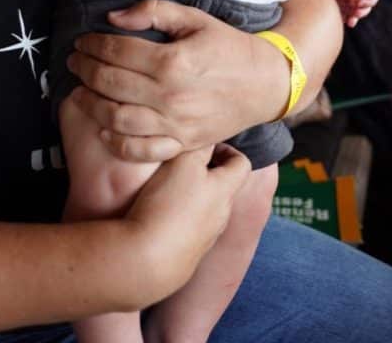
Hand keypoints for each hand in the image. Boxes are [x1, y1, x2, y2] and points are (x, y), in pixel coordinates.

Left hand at [67, 0, 278, 161]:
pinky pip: (140, 150)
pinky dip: (115, 141)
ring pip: (116, 119)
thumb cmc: (228, 46)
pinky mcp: (182, 144)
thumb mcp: (195, 19)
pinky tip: (103, 126)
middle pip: (110, 83)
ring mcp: (174, 125)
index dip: (92, 45)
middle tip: (73, 62)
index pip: (116, 52)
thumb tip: (113, 17)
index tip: (82, 41)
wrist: (264, 84)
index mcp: (172, 61)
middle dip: (84, 70)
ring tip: (81, 91)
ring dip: (91, 104)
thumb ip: (153, 12)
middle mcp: (169, 96)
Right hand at [125, 144, 250, 297]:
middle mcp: (221, 214)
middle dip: (206, 170)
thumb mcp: (184, 162)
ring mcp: (206, 236)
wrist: (149, 259)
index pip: (242, 163)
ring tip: (167, 185)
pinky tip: (160, 212)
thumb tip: (207, 132)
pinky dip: (181, 215)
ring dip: (193, 193)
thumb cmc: (168, 204)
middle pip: (223, 185)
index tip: (206, 144)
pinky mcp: (188, 252)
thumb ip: (198, 144)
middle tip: (183, 161)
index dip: (227, 148)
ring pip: (206, 206)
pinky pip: (190, 227)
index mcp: (225, 190)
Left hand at [319, 0, 378, 27]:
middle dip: (361, 12)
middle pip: (364, 7)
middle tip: (356, 13)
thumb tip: (359, 4)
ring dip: (353, 18)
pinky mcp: (338, 0)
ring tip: (350, 22)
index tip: (360, 3)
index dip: (369, 3)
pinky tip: (342, 20)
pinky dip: (343, 17)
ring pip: (353, 11)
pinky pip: (342, 11)